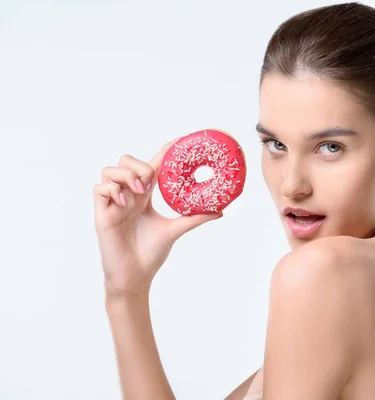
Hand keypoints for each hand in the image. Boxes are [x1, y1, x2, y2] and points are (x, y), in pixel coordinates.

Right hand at [93, 139, 221, 298]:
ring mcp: (113, 204)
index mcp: (144, 196)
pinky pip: (99, 188)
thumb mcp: (175, 230)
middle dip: (139, 165)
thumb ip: (195, 218)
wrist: (135, 276)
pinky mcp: (101, 214)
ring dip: (126, 176)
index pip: (152, 166)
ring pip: (110, 170)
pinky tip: (125, 203)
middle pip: (126, 161)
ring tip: (140, 193)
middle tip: (150, 184)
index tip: (179, 141)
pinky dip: (112, 190)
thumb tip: (220, 211)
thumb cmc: (150, 254)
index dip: (163, 152)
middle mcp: (128, 195)